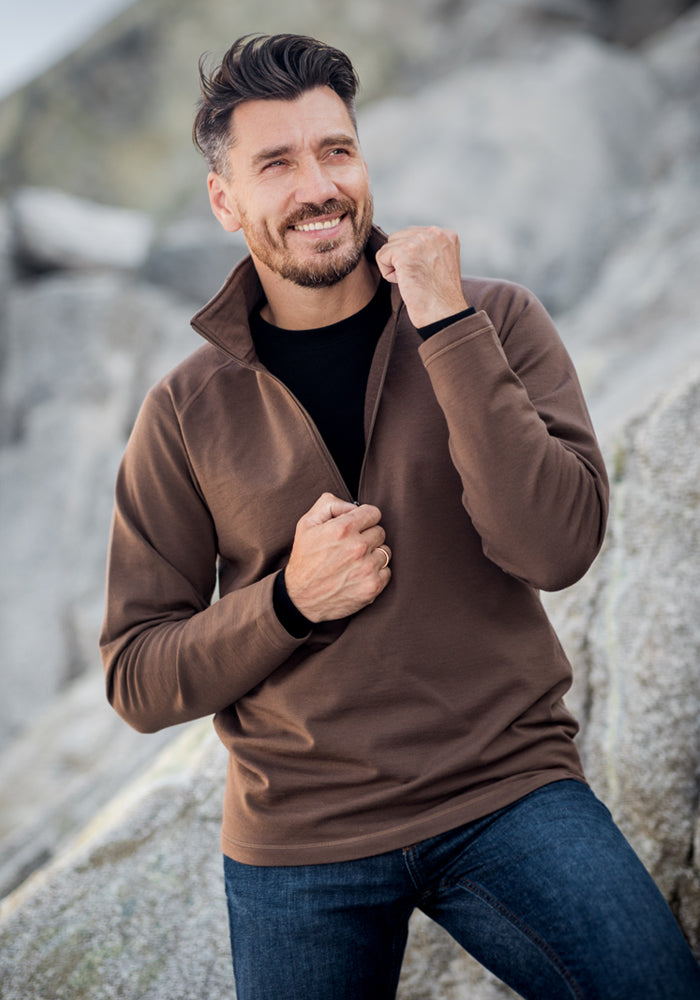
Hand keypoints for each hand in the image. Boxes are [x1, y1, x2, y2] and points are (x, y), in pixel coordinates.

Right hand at [284, 493, 391, 621]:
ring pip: (385, 551)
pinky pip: (387, 571)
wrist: (300, 599)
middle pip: (380, 532)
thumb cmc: (304, 560)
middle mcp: (357, 547)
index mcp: (342, 529)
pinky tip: (359, 575)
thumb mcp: (306, 524)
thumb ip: (329, 504)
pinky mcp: (372, 587)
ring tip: (355, 561)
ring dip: (373, 555)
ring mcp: (367, 568)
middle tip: (352, 546)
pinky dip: (377, 573)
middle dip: (368, 536)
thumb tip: (353, 506)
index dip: (364, 518)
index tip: (357, 526)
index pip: (374, 513)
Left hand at [375, 226, 468, 327]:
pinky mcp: (405, 252)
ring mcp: (420, 241)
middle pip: (398, 237)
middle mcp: (435, 233)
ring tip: (412, 280)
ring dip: (394, 266)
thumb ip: (427, 248)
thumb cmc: (440, 297)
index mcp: (445, 234)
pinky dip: (388, 274)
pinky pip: (381, 256)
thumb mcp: (440, 263)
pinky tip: (405, 283)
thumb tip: (400, 244)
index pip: (412, 234)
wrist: (444, 314)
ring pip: (388, 246)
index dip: (411, 257)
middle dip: (401, 259)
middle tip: (418, 278)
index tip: (426, 273)